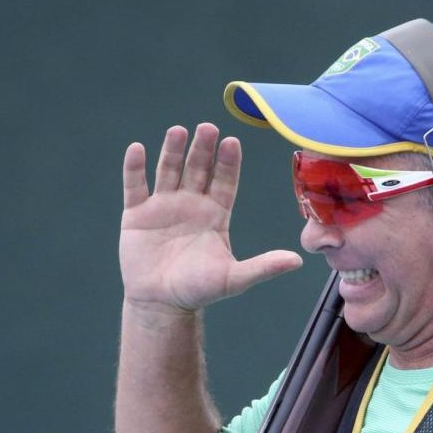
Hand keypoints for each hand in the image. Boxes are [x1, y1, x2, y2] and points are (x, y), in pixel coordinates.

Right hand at [120, 123, 302, 312]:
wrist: (161, 304)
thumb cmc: (199, 290)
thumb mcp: (233, 279)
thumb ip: (263, 267)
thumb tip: (297, 261)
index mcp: (215, 213)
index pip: (224, 181)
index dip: (228, 163)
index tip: (232, 143)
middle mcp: (191, 203)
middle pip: (198, 169)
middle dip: (203, 149)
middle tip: (208, 128)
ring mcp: (163, 206)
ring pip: (169, 171)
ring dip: (172, 151)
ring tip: (177, 131)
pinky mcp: (137, 215)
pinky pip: (136, 186)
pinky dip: (135, 168)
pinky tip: (137, 149)